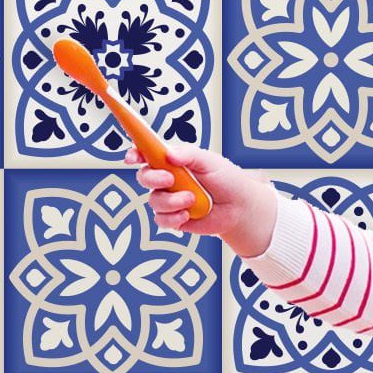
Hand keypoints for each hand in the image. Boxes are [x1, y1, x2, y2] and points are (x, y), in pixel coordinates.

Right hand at [131, 142, 278, 257]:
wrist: (240, 208)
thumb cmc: (226, 180)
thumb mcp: (210, 161)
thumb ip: (189, 155)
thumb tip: (169, 154)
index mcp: (173, 161)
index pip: (147, 154)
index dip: (135, 153)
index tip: (132, 157)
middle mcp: (167, 179)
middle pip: (144, 177)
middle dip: (153, 178)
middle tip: (170, 180)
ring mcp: (169, 199)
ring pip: (154, 200)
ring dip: (171, 201)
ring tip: (192, 200)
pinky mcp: (173, 218)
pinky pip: (161, 219)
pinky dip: (173, 217)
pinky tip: (187, 215)